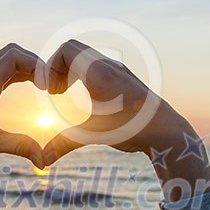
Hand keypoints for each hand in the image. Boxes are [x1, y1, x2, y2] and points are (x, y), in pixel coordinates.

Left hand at [0, 43, 45, 175]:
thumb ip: (19, 146)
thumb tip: (43, 161)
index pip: (14, 56)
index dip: (36, 65)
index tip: (47, 86)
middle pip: (12, 51)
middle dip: (34, 63)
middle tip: (49, 83)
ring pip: (6, 58)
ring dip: (26, 66)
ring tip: (43, 85)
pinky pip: (1, 69)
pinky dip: (17, 72)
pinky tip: (28, 87)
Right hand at [42, 40, 209, 199]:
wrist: (166, 130)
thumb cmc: (132, 130)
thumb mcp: (95, 135)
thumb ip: (65, 143)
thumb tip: (43, 160)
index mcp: (98, 73)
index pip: (66, 50)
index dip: (50, 67)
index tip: (50, 92)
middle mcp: (108, 66)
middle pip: (73, 49)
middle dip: (57, 68)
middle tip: (54, 93)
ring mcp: (117, 70)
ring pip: (85, 56)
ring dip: (70, 71)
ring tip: (64, 94)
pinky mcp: (123, 78)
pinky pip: (95, 65)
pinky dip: (82, 74)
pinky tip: (84, 97)